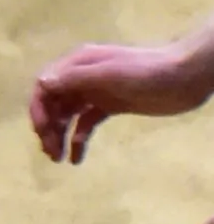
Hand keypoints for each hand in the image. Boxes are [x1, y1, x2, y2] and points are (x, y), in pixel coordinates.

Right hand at [29, 32, 213, 160]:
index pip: (46, 85)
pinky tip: (76, 158)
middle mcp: (83, 77)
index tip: (41, 133)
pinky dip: (79, 140)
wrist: (184, 77)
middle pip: (54, 102)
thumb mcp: (109, 74)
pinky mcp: (111, 106)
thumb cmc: (146, 73)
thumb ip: (75, 79)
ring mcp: (97, 92)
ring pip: (68, 115)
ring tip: (58, 159)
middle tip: (51, 153)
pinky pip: (87, 123)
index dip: (38, 109)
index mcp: (78, 64)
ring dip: (59, 135)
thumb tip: (42, 84)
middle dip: (47, 127)